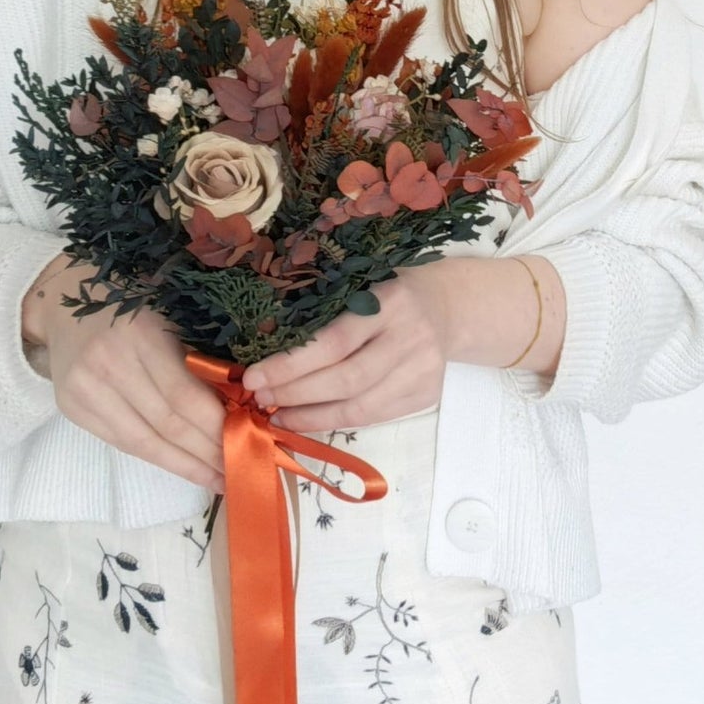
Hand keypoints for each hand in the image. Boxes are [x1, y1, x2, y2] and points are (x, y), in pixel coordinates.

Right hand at [22, 256, 226, 491]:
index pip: (184, 394)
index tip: (247, 441)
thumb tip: (239, 405)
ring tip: (216, 479)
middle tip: (239, 468)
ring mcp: (84, 389)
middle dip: (206, 452)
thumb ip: (197, 357)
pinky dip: (155, 457)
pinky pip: (121, 442)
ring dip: (184, 466)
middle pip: (166, 423)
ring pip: (142, 442)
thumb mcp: (168, 315)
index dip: (216, 425)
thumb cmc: (129, 302)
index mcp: (140, 333)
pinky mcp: (70, 408)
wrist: (61, 298)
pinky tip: (181, 466)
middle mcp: (108, 363)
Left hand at [240, 263, 452, 432]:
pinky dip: (335, 422)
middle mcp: (411, 337)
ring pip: (360, 407)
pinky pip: (373, 417)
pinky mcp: (426, 396)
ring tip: (277, 416)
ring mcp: (422, 371)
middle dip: (295, 393)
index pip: (334, 341)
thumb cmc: (391, 289)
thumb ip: (328, 308)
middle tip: (258, 398)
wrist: (450, 307)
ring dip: (311, 416)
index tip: (253, 376)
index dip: (291, 364)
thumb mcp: (364, 281)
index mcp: (391, 300)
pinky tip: (307, 420)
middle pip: (346, 379)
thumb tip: (266, 345)